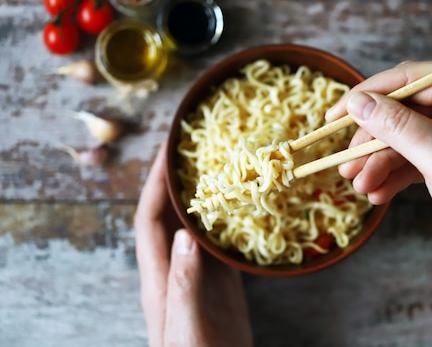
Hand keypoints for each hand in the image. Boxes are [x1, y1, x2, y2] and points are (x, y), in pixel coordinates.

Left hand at [134, 143, 252, 346]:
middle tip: (196, 147)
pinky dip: (229, 221)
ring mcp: (198, 274)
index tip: (169, 148)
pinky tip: (243, 206)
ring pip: (197, 224)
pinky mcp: (221, 284)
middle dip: (178, 178)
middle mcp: (175, 267)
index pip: (150, 217)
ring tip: (221, 166)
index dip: (156, 182)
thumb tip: (185, 233)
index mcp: (158, 275)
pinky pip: (221, 244)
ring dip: (205, 195)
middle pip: (171, 213)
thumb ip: (185, 281)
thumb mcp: (186, 322)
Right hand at [326, 61, 431, 246]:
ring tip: (360, 186)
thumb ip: (397, 127)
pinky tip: (377, 193)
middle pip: (402, 109)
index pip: (411, 78)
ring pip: (402, 135)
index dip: (370, 94)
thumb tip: (357, 102)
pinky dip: (392, 173)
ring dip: (378, 161)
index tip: (336, 115)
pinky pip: (411, 155)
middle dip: (372, 140)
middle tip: (346, 164)